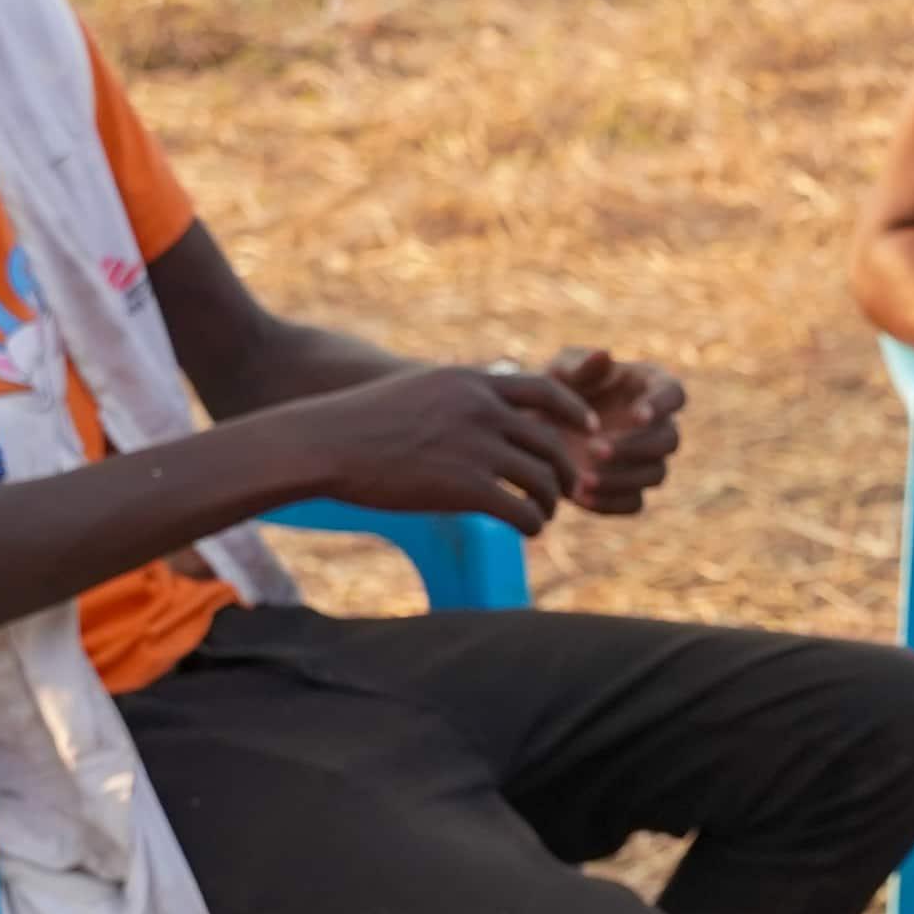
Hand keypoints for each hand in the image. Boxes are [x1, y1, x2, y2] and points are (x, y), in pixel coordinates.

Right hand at [266, 361, 605, 533]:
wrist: (325, 443)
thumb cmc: (361, 421)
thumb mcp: (418, 389)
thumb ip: (458, 397)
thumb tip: (482, 409)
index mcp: (472, 381)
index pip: (544, 389)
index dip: (574, 411)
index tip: (588, 430)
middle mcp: (482, 409)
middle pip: (550, 442)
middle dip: (565, 469)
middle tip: (566, 489)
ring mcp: (476, 448)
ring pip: (542, 479)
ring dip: (551, 502)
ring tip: (544, 515)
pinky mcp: (466, 488)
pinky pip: (520, 510)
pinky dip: (533, 524)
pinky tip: (528, 532)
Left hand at [543, 347, 687, 516]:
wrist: (534, 427)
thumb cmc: (556, 388)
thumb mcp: (560, 370)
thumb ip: (580, 364)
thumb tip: (604, 355)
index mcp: (649, 387)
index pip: (674, 394)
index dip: (662, 407)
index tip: (638, 416)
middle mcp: (656, 425)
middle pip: (669, 440)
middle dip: (636, 447)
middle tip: (596, 449)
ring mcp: (645, 461)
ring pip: (656, 475)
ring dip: (622, 479)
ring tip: (582, 480)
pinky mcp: (629, 489)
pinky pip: (633, 503)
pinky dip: (610, 503)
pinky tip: (580, 497)